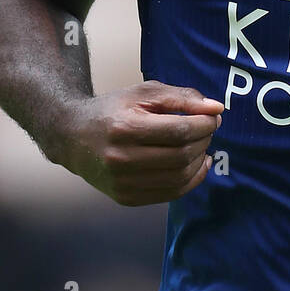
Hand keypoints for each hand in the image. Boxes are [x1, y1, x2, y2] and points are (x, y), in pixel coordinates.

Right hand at [55, 81, 222, 205]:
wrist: (73, 137)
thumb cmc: (113, 110)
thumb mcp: (143, 93)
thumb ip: (181, 97)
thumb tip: (216, 109)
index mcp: (124, 128)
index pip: (179, 131)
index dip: (204, 124)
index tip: (213, 116)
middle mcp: (120, 159)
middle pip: (181, 155)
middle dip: (204, 141)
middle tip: (208, 129)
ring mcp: (122, 183)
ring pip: (179, 178)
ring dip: (199, 161)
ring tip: (201, 145)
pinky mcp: (125, 198)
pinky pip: (170, 194)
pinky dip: (191, 180)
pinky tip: (195, 164)